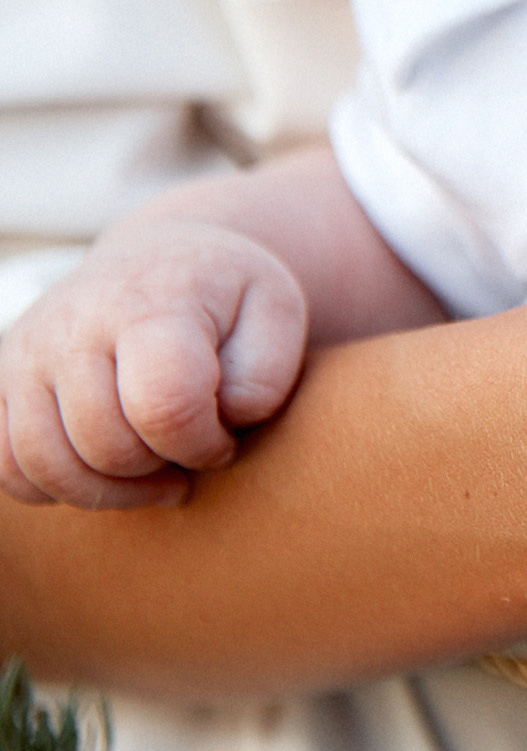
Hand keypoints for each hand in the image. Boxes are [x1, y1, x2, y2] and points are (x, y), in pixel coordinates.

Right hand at [0, 220, 308, 508]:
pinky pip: (6, 467)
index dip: (204, 444)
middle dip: (161, 466)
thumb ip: (264, 377)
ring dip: (111, 491)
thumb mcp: (277, 314)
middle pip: (105, 444)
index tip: (225, 437)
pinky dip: (53, 488)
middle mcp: (72, 326)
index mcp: (150, 304)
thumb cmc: (227, 297)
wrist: (159, 259)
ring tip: (157, 472)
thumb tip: (220, 424)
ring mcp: (25, 354)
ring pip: (46, 465)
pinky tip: (105, 472)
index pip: (166, 405)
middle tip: (193, 449)